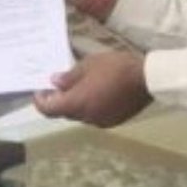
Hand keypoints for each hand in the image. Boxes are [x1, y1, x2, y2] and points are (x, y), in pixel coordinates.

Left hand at [33, 51, 150, 127]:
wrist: (147, 79)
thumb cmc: (115, 67)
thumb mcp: (88, 64)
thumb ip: (69, 77)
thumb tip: (54, 83)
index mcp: (77, 104)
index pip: (49, 110)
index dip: (40, 102)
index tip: (39, 92)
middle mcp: (86, 118)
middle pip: (65, 113)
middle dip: (60, 101)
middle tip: (58, 86)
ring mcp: (101, 122)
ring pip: (82, 115)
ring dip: (77, 104)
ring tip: (80, 87)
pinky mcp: (114, 121)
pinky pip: (96, 115)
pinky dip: (92, 106)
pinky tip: (98, 93)